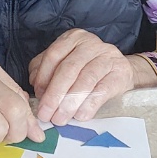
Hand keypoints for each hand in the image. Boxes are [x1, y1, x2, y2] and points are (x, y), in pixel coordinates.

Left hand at [29, 29, 146, 125]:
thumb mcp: (66, 63)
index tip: (38, 96)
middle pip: (68, 69)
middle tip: (46, 114)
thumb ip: (46, 70)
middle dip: (54, 94)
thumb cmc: (88, 68)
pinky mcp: (120, 72)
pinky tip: (80, 116)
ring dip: (70, 103)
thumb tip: (34, 85)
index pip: (53, 56)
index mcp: (73, 38)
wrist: (122, 71)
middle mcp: (90, 44)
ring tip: (60, 119)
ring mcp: (107, 56)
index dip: (43, 77)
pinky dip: (89, 105)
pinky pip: (102, 90)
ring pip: (85, 80)